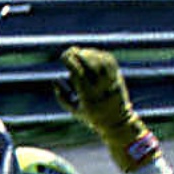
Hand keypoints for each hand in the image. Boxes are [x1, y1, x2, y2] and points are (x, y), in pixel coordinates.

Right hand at [56, 47, 151, 169]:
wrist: (117, 122)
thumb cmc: (92, 117)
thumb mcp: (74, 111)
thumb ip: (62, 97)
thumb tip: (55, 80)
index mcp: (88, 96)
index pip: (78, 73)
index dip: (70, 61)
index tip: (63, 56)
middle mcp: (101, 87)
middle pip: (90, 64)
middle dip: (79, 54)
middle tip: (71, 51)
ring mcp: (111, 81)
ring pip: (100, 60)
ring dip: (89, 53)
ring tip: (80, 52)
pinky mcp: (118, 77)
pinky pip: (109, 61)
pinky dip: (100, 55)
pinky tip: (92, 53)